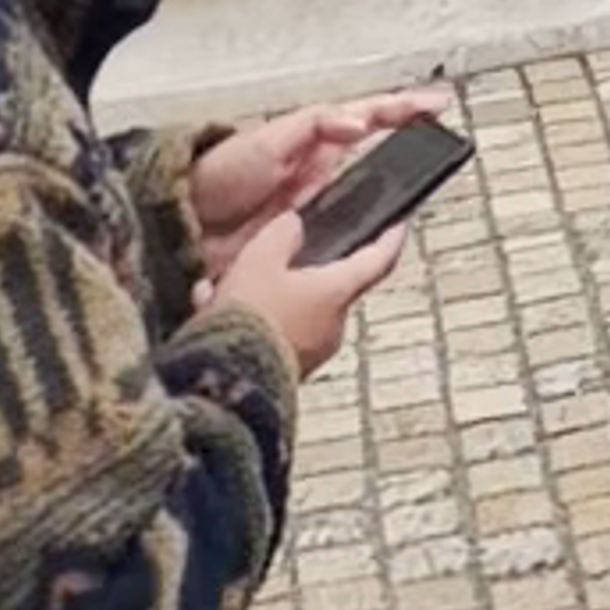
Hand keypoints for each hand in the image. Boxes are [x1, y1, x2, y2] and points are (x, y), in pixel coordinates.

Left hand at [188, 93, 447, 249]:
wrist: (187, 225)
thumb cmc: (221, 174)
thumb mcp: (269, 139)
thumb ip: (315, 126)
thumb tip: (359, 121)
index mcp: (315, 142)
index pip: (369, 118)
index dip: (402, 109)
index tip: (436, 103)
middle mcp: (322, 170)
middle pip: (377, 150)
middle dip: (411, 138)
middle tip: (444, 130)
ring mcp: (318, 204)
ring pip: (369, 191)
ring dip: (398, 185)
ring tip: (431, 176)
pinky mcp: (309, 239)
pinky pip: (349, 232)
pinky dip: (372, 233)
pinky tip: (390, 238)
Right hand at [204, 205, 414, 378]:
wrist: (224, 383)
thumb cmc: (250, 316)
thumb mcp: (260, 258)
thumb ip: (283, 234)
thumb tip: (295, 227)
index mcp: (337, 293)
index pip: (378, 260)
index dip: (389, 238)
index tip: (398, 226)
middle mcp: (333, 326)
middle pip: (326, 285)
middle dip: (296, 270)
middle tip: (264, 257)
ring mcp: (312, 354)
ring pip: (293, 310)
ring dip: (264, 298)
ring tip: (219, 290)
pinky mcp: (286, 373)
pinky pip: (273, 335)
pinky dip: (251, 322)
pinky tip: (211, 315)